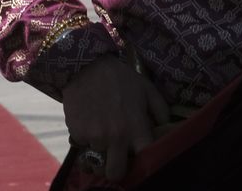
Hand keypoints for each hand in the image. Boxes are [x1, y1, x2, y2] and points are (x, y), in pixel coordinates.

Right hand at [61, 56, 168, 181]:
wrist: (86, 67)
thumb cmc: (120, 78)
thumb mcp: (146, 89)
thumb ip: (160, 110)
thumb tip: (165, 127)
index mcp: (135, 127)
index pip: (144, 159)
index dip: (143, 160)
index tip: (140, 156)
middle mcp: (115, 137)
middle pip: (115, 174)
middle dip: (116, 169)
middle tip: (116, 158)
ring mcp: (94, 138)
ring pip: (97, 160)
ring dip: (100, 151)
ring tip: (102, 132)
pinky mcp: (76, 135)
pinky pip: (82, 147)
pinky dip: (85, 139)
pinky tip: (89, 122)